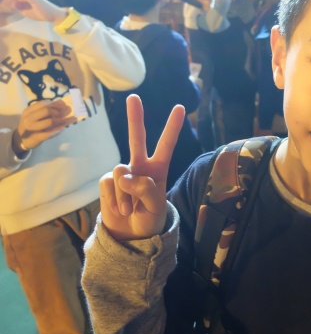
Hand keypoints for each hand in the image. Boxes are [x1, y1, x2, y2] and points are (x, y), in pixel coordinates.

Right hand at [13, 99, 76, 153]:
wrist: (22, 140)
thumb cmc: (32, 126)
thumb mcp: (36, 116)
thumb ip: (47, 110)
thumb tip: (62, 102)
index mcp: (29, 111)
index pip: (44, 103)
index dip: (56, 103)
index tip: (64, 105)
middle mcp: (28, 118)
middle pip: (47, 111)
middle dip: (59, 111)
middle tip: (67, 112)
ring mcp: (31, 128)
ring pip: (49, 121)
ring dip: (62, 120)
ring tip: (70, 119)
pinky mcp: (35, 137)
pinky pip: (48, 134)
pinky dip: (57, 131)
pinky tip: (63, 128)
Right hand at [99, 94, 184, 241]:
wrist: (130, 236)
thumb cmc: (150, 219)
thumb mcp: (156, 207)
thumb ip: (145, 189)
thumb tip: (124, 176)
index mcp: (158, 169)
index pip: (166, 145)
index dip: (172, 127)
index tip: (180, 108)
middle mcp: (140, 167)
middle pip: (136, 139)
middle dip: (134, 118)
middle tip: (133, 97)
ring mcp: (122, 174)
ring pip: (120, 171)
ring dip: (125, 194)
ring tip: (130, 209)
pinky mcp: (107, 182)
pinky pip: (108, 184)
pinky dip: (113, 198)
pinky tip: (118, 208)